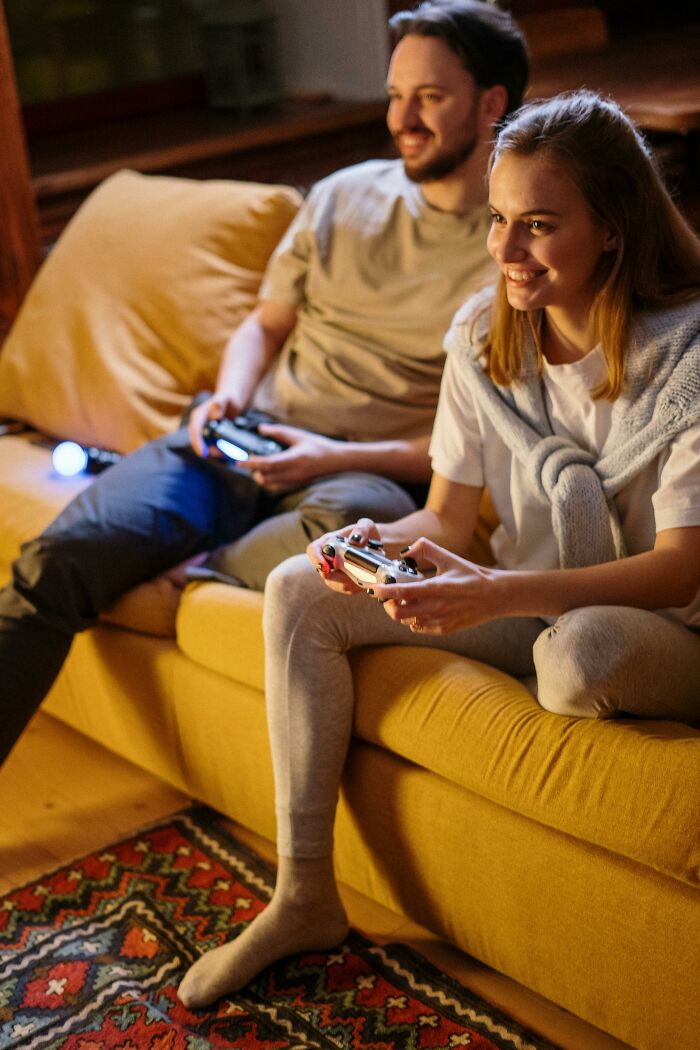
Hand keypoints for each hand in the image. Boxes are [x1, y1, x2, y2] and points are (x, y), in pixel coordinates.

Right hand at [188, 394, 243, 457]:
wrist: (232, 401)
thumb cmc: (228, 398)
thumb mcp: (225, 398)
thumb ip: (219, 404)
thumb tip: (215, 416)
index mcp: (198, 416)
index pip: (194, 430)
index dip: (197, 442)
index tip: (203, 453)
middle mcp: (199, 425)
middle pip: (198, 441)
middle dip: (209, 450)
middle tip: (222, 454)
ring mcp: (204, 431)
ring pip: (206, 446)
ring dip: (215, 451)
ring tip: (228, 453)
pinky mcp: (211, 436)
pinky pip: (212, 446)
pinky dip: (219, 450)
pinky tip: (228, 452)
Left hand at [244, 424, 342, 492]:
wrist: (336, 461)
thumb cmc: (319, 446)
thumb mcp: (299, 435)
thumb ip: (279, 432)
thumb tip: (260, 429)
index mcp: (294, 459)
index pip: (268, 464)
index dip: (251, 463)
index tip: (239, 460)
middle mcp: (293, 474)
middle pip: (265, 478)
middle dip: (253, 471)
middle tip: (248, 461)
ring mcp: (295, 482)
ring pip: (269, 485)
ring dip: (260, 476)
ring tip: (258, 466)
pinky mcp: (296, 485)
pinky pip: (276, 487)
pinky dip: (268, 481)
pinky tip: (269, 471)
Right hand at [307, 518, 381, 595]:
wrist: (376, 545)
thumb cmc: (367, 533)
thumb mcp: (367, 525)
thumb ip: (362, 529)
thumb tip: (355, 541)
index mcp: (329, 541)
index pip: (313, 550)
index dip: (316, 559)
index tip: (327, 567)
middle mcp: (328, 557)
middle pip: (323, 572)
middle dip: (337, 575)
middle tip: (355, 573)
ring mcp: (333, 571)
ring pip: (334, 583)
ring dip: (348, 582)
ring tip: (364, 576)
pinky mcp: (342, 582)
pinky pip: (344, 588)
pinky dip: (355, 587)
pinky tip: (365, 581)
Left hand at [374, 537, 503, 633]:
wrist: (495, 596)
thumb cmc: (471, 575)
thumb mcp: (449, 557)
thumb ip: (426, 548)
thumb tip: (406, 551)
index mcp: (436, 588)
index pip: (402, 592)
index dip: (384, 591)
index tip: (372, 589)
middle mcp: (436, 607)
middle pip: (398, 613)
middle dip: (388, 604)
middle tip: (388, 595)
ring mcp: (440, 621)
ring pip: (407, 621)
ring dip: (400, 612)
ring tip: (403, 601)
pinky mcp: (444, 629)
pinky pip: (419, 628)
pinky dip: (413, 619)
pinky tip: (417, 609)